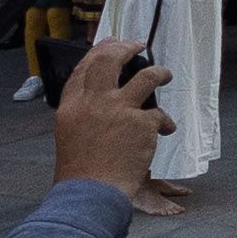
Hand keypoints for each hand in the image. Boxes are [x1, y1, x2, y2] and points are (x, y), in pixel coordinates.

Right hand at [52, 33, 168, 192]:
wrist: (90, 194)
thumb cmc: (80, 172)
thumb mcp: (70, 134)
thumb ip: (84, 112)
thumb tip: (102, 98)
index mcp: (71, 106)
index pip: (84, 69)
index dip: (98, 52)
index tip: (110, 43)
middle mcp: (93, 102)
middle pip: (109, 61)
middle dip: (125, 47)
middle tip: (137, 44)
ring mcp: (118, 110)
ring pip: (146, 77)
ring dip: (159, 73)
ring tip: (165, 74)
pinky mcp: (142, 124)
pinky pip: (160, 114)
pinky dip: (165, 122)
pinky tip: (166, 130)